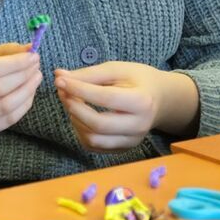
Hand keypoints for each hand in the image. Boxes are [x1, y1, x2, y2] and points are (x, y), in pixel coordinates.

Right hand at [0, 42, 41, 138]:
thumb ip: (4, 51)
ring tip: (36, 78)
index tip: (33, 56)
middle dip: (23, 76)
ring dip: (27, 91)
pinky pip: (8, 120)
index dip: (16, 63)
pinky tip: (29, 93)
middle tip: (36, 67)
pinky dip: (24, 106)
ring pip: (5, 106)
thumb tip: (30, 48)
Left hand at [55, 62, 198, 151]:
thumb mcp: (117, 70)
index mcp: (142, 102)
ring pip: (93, 139)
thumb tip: (59, 76)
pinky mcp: (122, 149)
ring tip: (72, 103)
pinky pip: (94, 146)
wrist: (160, 99)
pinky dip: (80, 131)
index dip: (79, 89)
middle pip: (98, 125)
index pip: (105, 98)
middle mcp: (139, 126)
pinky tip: (80, 116)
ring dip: (76, 120)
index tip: (61, 80)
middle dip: (75, 108)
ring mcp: (131, 141)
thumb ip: (88, 74)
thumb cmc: (137, 80)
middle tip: (63, 93)